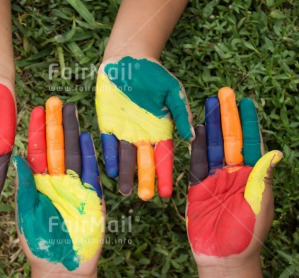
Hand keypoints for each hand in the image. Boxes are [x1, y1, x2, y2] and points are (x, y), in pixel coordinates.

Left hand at [13, 97, 104, 274]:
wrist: (63, 266)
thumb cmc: (39, 242)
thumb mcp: (26, 213)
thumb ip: (25, 186)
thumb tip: (17, 158)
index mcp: (37, 183)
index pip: (37, 151)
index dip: (36, 131)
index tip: (34, 110)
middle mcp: (56, 181)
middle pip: (56, 147)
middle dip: (55, 125)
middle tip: (55, 102)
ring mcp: (75, 186)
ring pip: (74, 154)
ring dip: (73, 133)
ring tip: (72, 111)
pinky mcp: (93, 196)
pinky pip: (92, 172)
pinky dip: (91, 155)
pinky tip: (87, 136)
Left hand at [95, 56, 193, 199]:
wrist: (128, 60)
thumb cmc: (154, 75)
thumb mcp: (173, 92)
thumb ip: (181, 114)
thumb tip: (191, 138)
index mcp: (160, 130)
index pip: (164, 157)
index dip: (165, 175)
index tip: (167, 193)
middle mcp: (142, 135)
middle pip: (144, 162)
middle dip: (145, 179)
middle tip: (145, 197)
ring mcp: (124, 131)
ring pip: (126, 157)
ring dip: (126, 174)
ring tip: (125, 192)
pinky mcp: (107, 124)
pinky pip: (108, 143)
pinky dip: (110, 155)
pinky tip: (112, 169)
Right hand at [186, 87, 282, 267]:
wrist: (223, 257)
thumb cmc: (247, 234)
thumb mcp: (258, 204)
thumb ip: (262, 177)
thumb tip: (274, 152)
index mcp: (252, 176)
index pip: (251, 143)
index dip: (248, 122)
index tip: (246, 102)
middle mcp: (234, 173)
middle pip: (229, 139)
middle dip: (227, 116)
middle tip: (224, 93)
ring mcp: (215, 179)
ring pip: (211, 146)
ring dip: (210, 126)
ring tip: (207, 104)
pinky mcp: (197, 187)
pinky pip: (195, 163)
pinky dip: (195, 147)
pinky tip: (195, 130)